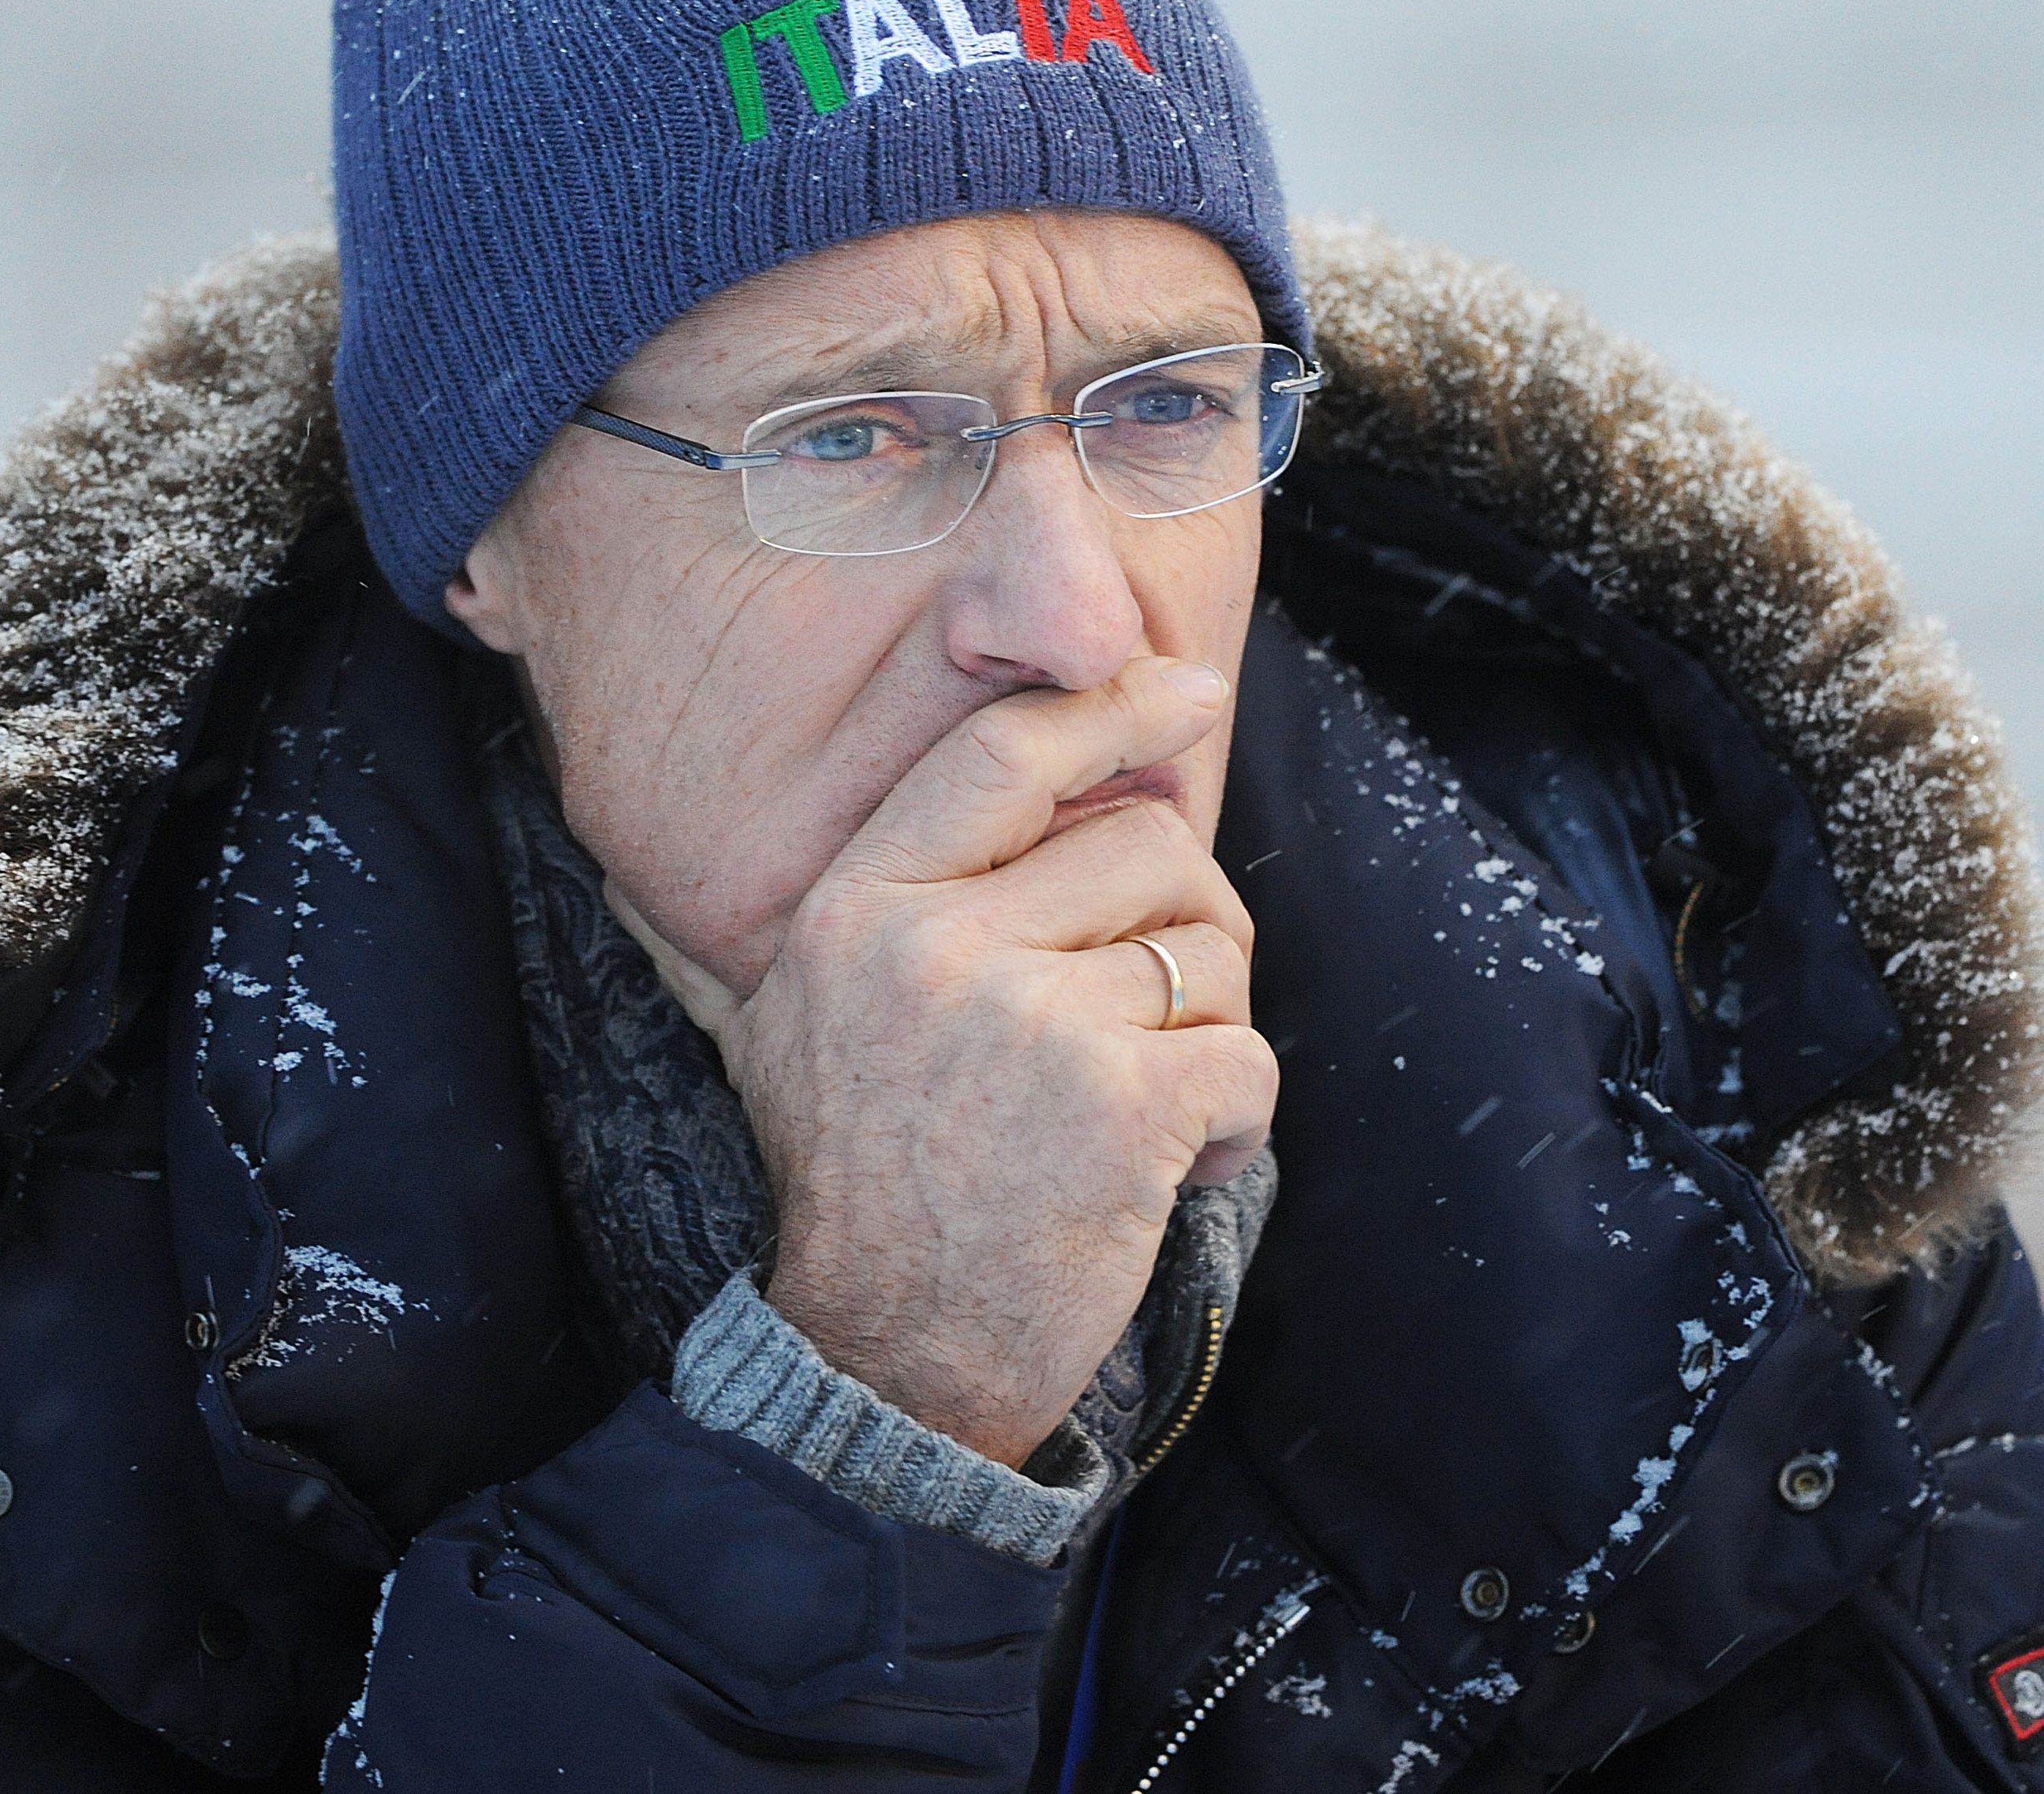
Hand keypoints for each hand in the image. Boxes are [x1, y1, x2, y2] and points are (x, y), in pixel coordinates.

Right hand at [665, 656, 1276, 1467]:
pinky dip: (1240, 1113)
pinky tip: (1185, 1159)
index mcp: (857, 905)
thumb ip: (891, 896)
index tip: (1189, 693)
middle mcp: (937, 945)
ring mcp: (1030, 1024)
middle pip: (1145, 840)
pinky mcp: (1121, 1109)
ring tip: (1157, 1093)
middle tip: (1164, 1000)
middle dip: (1186, 914)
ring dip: (1212, 1017)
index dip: (1112, 708)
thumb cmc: (857, 1180)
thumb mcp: (804, 1014)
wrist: (874, 1362)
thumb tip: (986, 796)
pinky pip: (1249, 1052)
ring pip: (1208, 944)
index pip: (1004, 751)